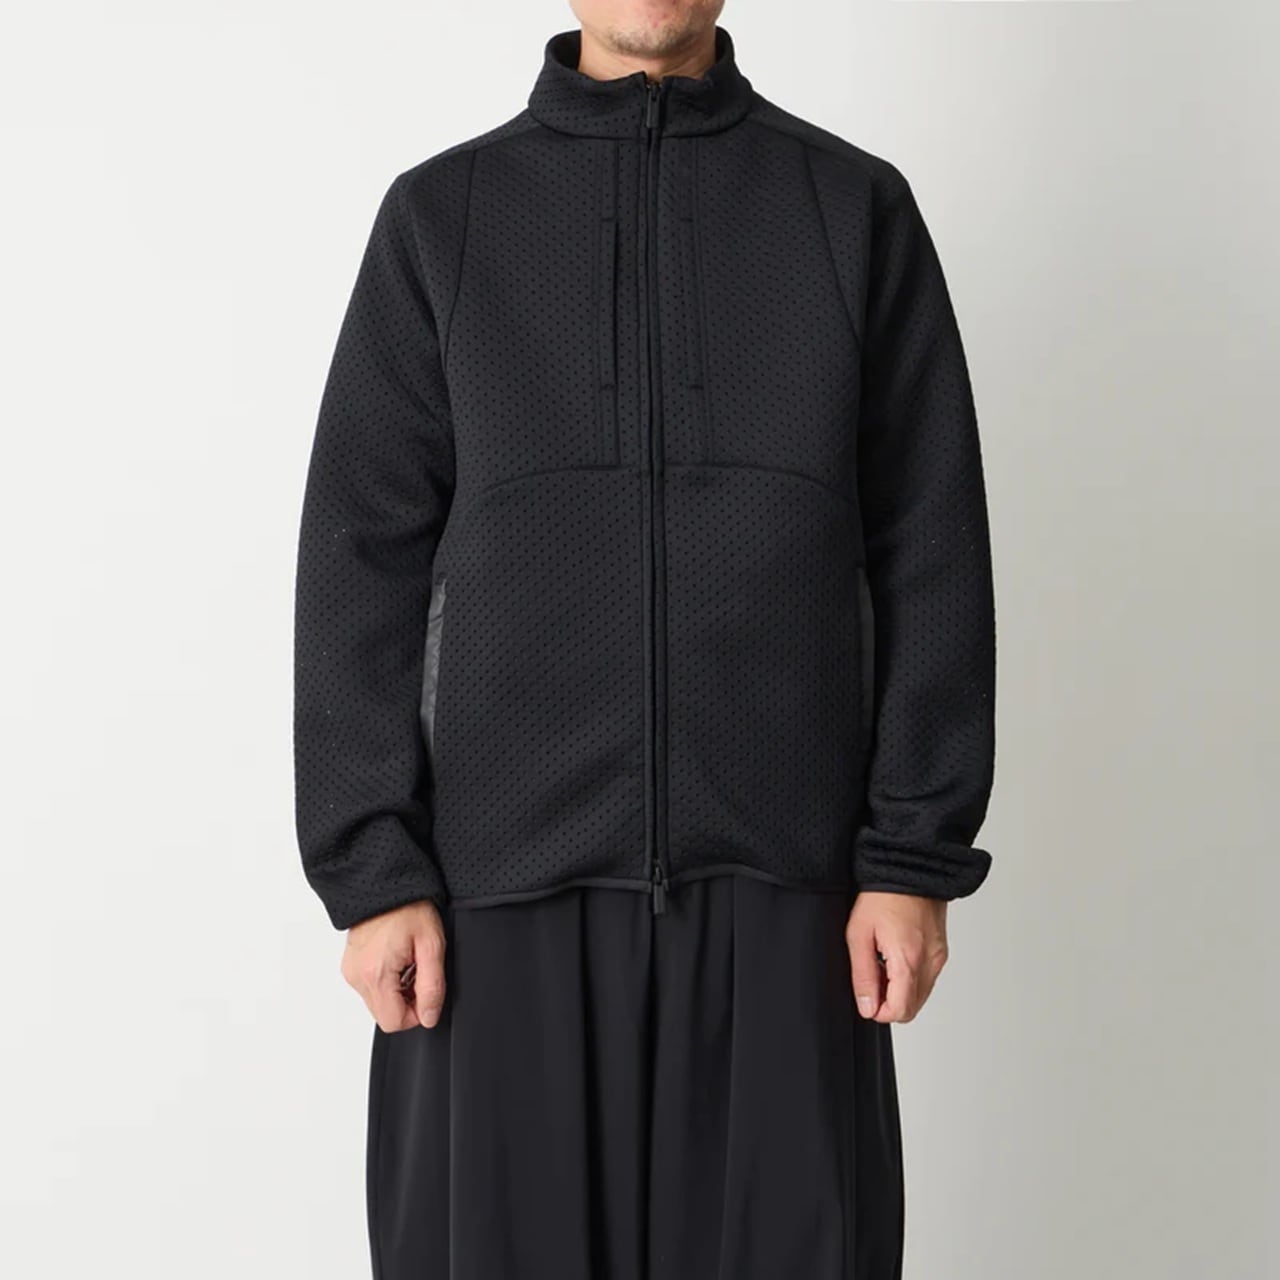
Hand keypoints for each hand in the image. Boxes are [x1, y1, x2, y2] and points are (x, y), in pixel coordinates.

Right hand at [341, 900, 446, 1031]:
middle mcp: (357, 976)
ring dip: (396, 990)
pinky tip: (396, 957)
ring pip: (377, 1002)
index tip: (426, 989)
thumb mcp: (431, 945)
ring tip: (407, 960)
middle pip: (385, 1015)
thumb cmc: (408, 907)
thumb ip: (432, 986)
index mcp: (375, 974)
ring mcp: (350, 971)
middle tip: (418, 970)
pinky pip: (369, 987)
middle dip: (407, 1001)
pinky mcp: (349, 965)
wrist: (384, 882)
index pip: (394, 1022)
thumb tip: (429, 1017)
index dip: (417, 1012)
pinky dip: (385, 980)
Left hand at [845, 891, 948, 1022]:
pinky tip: (895, 954)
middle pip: (912, 1008)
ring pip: (920, 995)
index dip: (879, 1011)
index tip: (867, 998)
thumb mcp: (859, 935)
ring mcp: (938, 958)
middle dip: (889, 1001)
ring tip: (883, 960)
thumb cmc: (882, 896)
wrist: (909, 869)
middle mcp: (929, 962)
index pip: (900, 1011)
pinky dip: (910, 976)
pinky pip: (927, 978)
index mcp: (908, 960)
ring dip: (900, 989)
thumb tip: (867, 1007)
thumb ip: (863, 976)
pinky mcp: (941, 951)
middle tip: (872, 976)